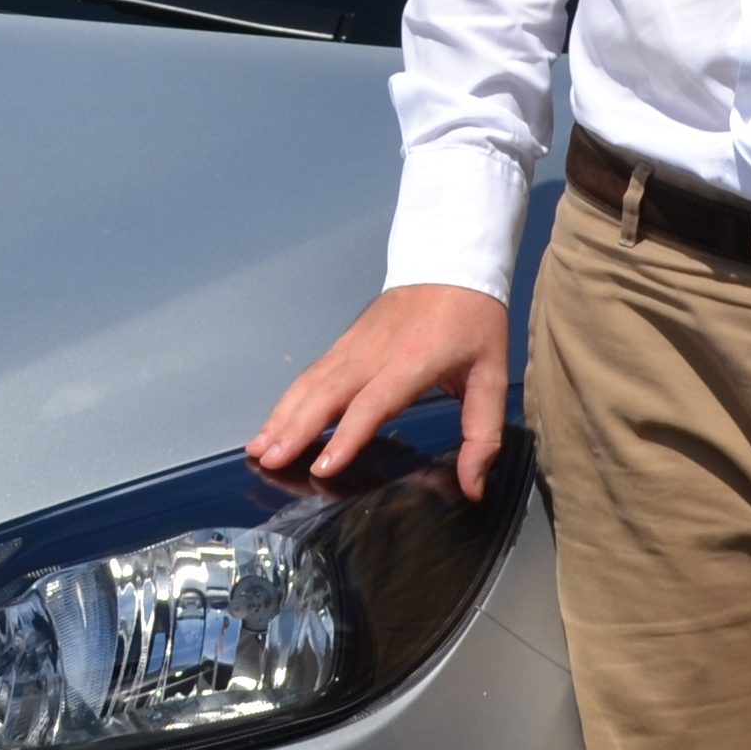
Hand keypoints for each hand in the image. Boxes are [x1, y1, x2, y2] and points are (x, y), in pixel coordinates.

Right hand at [248, 283, 512, 501]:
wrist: (450, 262)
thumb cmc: (473, 321)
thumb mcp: (492, 377)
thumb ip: (482, 435)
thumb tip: (473, 487)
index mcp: (411, 363)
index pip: (372, 403)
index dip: (347, 436)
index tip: (323, 466)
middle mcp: (373, 353)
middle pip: (326, 394)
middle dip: (294, 429)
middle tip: (269, 461)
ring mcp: (354, 346)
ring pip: (310, 383)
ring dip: (282, 416)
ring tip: (258, 449)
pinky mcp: (345, 343)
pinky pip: (311, 374)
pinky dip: (288, 400)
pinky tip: (274, 422)